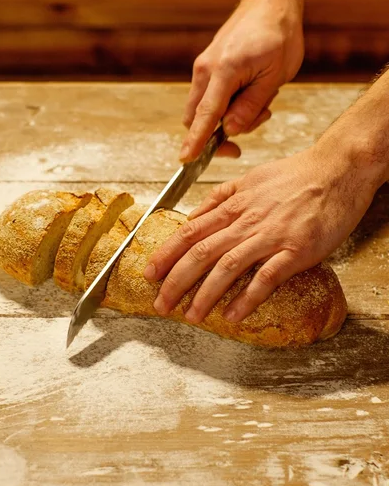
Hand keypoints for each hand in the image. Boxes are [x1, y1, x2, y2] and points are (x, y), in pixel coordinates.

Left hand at [144, 142, 380, 323]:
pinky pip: (266, 278)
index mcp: (232, 206)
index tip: (149, 273)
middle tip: (160, 304)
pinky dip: (247, 298)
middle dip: (175, 282)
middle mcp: (245, 222)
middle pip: (200, 254)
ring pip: (227, 267)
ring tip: (190, 316)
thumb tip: (192, 217)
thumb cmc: (293, 176)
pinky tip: (233, 315)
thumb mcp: (247, 179)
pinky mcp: (296, 250)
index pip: (188, 233)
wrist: (337, 169)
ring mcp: (269, 236)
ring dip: (205, 295)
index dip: (165, 255)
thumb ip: (218, 198)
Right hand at [181, 0, 303, 160]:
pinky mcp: (206, 68)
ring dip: (228, 118)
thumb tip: (230, 131)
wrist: (269, 4)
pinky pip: (209, 98)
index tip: (186, 159)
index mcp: (224, 71)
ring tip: (261, 104)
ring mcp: (203, 68)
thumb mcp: (274, 76)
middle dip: (219, 133)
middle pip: (198, 117)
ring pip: (204, 110)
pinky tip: (250, 94)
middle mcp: (205, 70)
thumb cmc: (278, 36)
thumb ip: (250, 106)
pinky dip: (226, 105)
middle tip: (251, 127)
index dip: (196, 141)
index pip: (206, 115)